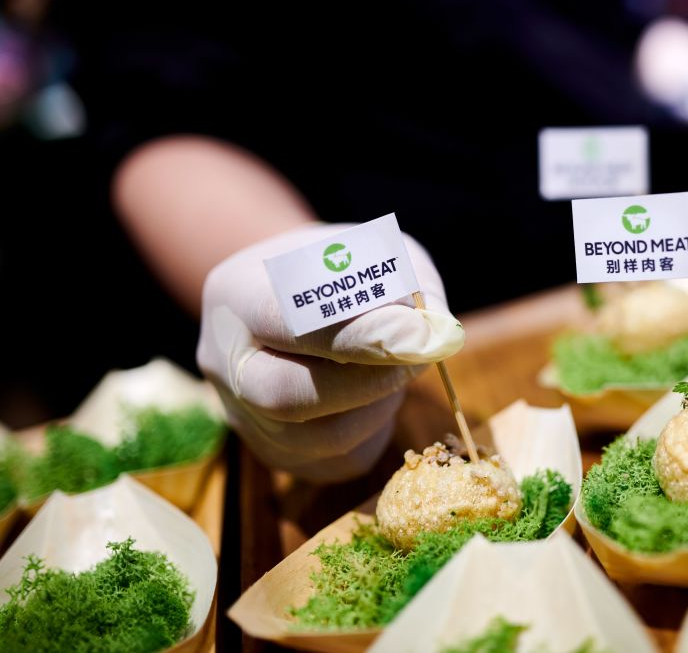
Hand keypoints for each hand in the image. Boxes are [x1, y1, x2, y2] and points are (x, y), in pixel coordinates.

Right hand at [197, 223, 463, 480]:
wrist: (288, 295)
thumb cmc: (336, 268)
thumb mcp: (371, 251)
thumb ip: (405, 284)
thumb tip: (435, 335)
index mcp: (236, 294)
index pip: (287, 322)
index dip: (357, 335)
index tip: (417, 336)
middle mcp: (224, 360)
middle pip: (285, 395)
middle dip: (367, 384)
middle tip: (415, 362)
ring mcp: (240, 413)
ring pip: (312, 440)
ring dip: (376, 411)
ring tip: (399, 376)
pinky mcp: (269, 451)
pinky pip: (330, 464)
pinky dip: (371, 435)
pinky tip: (381, 400)